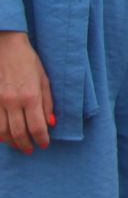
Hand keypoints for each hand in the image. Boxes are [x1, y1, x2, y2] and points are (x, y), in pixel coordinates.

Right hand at [0, 30, 52, 152]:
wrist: (6, 48)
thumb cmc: (29, 62)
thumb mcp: (44, 80)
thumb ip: (48, 103)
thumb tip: (51, 123)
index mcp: (31, 96)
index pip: (37, 127)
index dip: (41, 139)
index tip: (44, 145)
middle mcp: (13, 102)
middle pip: (19, 133)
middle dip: (26, 144)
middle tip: (30, 150)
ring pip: (2, 132)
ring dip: (11, 142)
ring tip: (18, 145)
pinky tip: (4, 137)